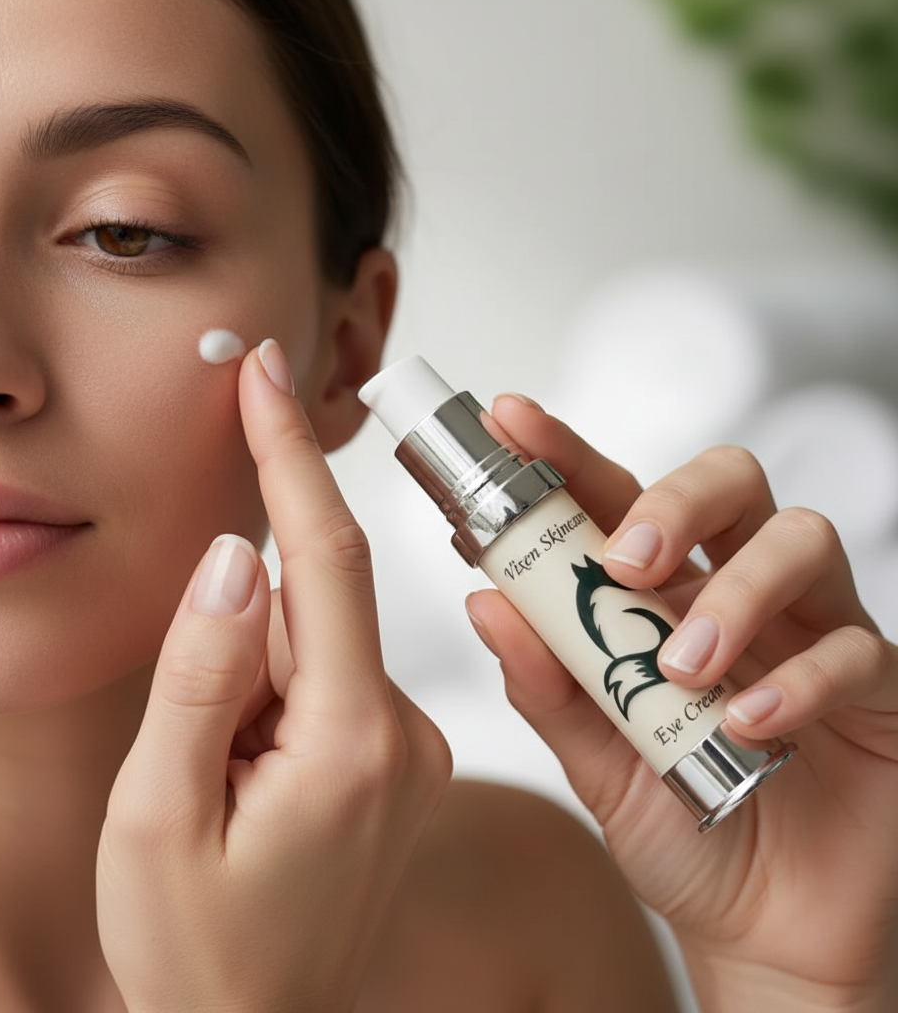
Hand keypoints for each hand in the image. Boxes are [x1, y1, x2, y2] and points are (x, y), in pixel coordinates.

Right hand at [96, 341, 451, 1012]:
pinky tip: (250, 769)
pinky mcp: (399, 756)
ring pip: (319, 643)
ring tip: (224, 778)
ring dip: (255, 668)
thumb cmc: (200, 949)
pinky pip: (332, 678)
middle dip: (251, 601)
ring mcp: (411, 748)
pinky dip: (279, 691)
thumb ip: (200, 674)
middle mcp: (406, 736)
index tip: (269, 374)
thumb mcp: (157, 815)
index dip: (292, 456)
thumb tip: (233, 557)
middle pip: (319, 603)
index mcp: (353, 744)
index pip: (329, 559)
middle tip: (209, 696)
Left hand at [466, 394, 897, 1012]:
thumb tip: (485, 601)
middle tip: (628, 561)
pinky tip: (748, 725)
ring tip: (683, 667)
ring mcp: (810, 630)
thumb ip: (544, 682)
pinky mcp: (877, 687)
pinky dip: (797, 681)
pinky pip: (853, 649)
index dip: (566, 452)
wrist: (762, 926)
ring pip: (798, 541)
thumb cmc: (677, 824)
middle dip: (673, 499)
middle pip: (728, 481)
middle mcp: (737, 593)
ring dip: (732, 594)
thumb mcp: (592, 758)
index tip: (511, 419)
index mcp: (661, 597)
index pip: (616, 497)